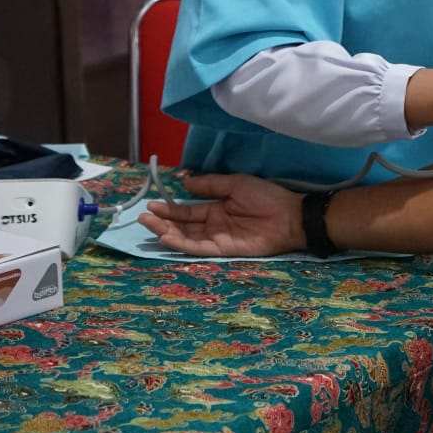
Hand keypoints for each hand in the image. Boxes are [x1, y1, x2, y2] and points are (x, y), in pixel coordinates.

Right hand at [137, 172, 302, 256]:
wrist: (288, 215)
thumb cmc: (265, 197)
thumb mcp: (235, 184)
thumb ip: (210, 184)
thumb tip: (185, 182)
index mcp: (216, 208)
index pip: (187, 211)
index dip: (169, 209)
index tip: (151, 205)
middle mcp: (213, 224)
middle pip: (182, 225)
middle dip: (162, 221)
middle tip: (143, 217)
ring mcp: (217, 238)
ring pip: (186, 237)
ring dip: (167, 232)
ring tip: (149, 224)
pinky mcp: (222, 250)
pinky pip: (198, 248)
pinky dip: (181, 243)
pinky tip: (167, 236)